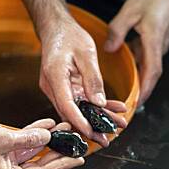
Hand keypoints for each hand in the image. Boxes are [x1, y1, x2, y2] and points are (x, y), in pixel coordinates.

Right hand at [0, 117, 84, 168]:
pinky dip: (34, 134)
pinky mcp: (0, 150)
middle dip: (58, 150)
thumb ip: (30, 138)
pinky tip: (48, 124)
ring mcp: (4, 163)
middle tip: (76, 142)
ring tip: (65, 127)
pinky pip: (23, 143)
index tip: (79, 159)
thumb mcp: (5, 138)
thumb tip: (49, 135)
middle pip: (41, 163)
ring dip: (48, 139)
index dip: (63, 165)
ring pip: (33, 152)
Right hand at [39, 18, 127, 146]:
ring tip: (116, 125)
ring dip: (95, 119)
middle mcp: (52, 86)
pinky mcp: (63, 89)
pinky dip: (94, 107)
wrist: (56, 28)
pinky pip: (79, 102)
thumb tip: (99, 102)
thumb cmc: (69, 36)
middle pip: (71, 113)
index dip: (80, 122)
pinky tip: (111, 110)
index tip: (92, 133)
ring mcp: (57, 89)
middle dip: (90, 127)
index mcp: (55, 76)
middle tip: (107, 139)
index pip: (67, 105)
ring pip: (76, 110)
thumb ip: (93, 78)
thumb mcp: (86, 53)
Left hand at [104, 0, 168, 105]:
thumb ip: (118, 30)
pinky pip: (147, 56)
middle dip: (140, 91)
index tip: (137, 104)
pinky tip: (126, 63)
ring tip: (125, 89)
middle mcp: (159, 47)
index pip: (151, 72)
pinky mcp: (158, 39)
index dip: (144, 90)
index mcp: (154, 41)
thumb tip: (109, 49)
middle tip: (127, 104)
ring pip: (148, 66)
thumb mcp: (131, 9)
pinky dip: (138, 64)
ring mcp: (160, 44)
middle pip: (150, 75)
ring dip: (139, 79)